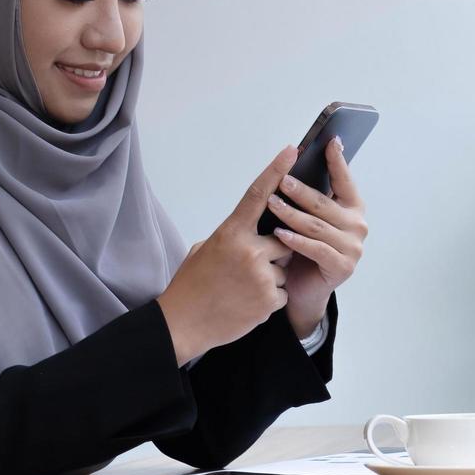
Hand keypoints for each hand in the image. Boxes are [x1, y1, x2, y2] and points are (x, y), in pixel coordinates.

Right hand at [156, 145, 297, 363]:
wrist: (183, 324)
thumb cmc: (191, 285)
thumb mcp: (205, 250)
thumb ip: (232, 236)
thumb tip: (252, 229)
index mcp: (230, 233)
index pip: (258, 194)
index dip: (276, 170)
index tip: (291, 150)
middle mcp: (248, 250)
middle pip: (283, 239)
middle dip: (274, 252)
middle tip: (249, 268)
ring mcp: (261, 275)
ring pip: (283, 269)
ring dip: (270, 279)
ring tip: (243, 290)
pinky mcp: (269, 300)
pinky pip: (282, 293)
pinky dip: (269, 300)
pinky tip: (247, 304)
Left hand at [267, 137, 368, 337]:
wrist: (303, 290)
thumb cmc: (303, 249)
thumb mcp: (309, 219)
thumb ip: (311, 197)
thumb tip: (294, 162)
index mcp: (353, 208)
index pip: (345, 180)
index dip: (337, 160)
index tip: (329, 140)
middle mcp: (358, 226)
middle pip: (325, 204)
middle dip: (301, 190)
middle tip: (281, 180)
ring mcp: (353, 248)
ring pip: (317, 226)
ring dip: (292, 214)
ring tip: (271, 204)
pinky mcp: (342, 267)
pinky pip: (316, 249)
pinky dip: (296, 240)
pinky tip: (279, 234)